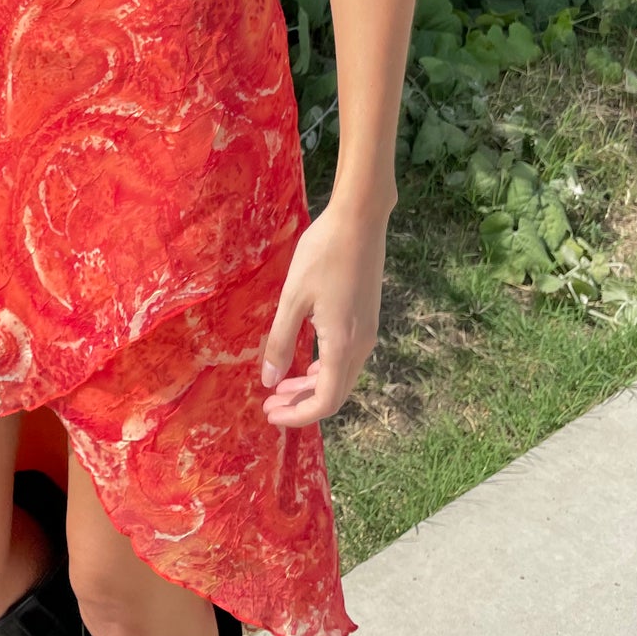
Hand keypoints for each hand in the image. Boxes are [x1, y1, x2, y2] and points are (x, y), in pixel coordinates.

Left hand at [257, 195, 390, 425]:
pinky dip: (324, 369)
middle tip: (270, 403)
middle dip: (302, 405)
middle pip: (334, 394)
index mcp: (341, 344)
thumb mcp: (293, 297)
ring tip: (280, 385)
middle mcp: (361, 345)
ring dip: (312, 387)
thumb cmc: (322, 254)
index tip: (270, 414)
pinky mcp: (367, 319)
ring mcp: (367, 332)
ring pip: (341, 377)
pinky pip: (347, 359)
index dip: (297, 415)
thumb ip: (280, 340)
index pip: (325, 401)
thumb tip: (269, 381)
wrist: (360, 220)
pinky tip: (304, 361)